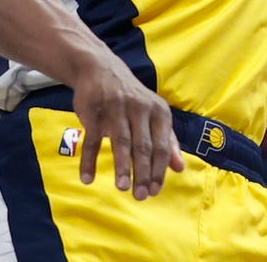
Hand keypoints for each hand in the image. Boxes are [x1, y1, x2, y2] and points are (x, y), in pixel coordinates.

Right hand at [71, 53, 183, 198]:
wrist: (101, 69)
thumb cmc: (132, 100)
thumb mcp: (154, 114)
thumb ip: (168, 141)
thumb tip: (179, 168)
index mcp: (158, 111)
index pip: (161, 145)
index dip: (158, 170)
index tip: (154, 191)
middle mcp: (140, 109)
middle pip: (143, 146)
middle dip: (142, 173)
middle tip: (140, 196)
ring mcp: (116, 109)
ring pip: (121, 142)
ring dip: (121, 167)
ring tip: (123, 188)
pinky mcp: (94, 110)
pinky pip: (92, 139)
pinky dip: (89, 160)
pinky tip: (87, 178)